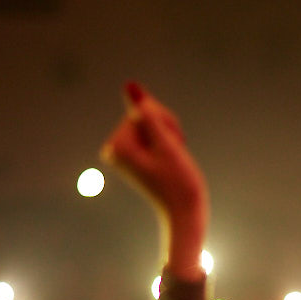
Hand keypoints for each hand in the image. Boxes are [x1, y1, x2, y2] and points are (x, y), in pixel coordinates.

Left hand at [101, 82, 207, 280]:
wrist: (186, 214)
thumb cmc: (180, 183)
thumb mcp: (166, 142)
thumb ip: (148, 113)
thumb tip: (129, 85)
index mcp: (118, 145)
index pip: (143, 110)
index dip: (165, 123)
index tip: (172, 147)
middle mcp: (114, 148)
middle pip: (145, 115)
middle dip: (166, 128)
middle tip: (174, 156)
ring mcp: (123, 153)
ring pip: (152, 123)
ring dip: (169, 136)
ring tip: (173, 160)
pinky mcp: (132, 156)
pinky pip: (151, 134)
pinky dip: (166, 142)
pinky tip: (170, 160)